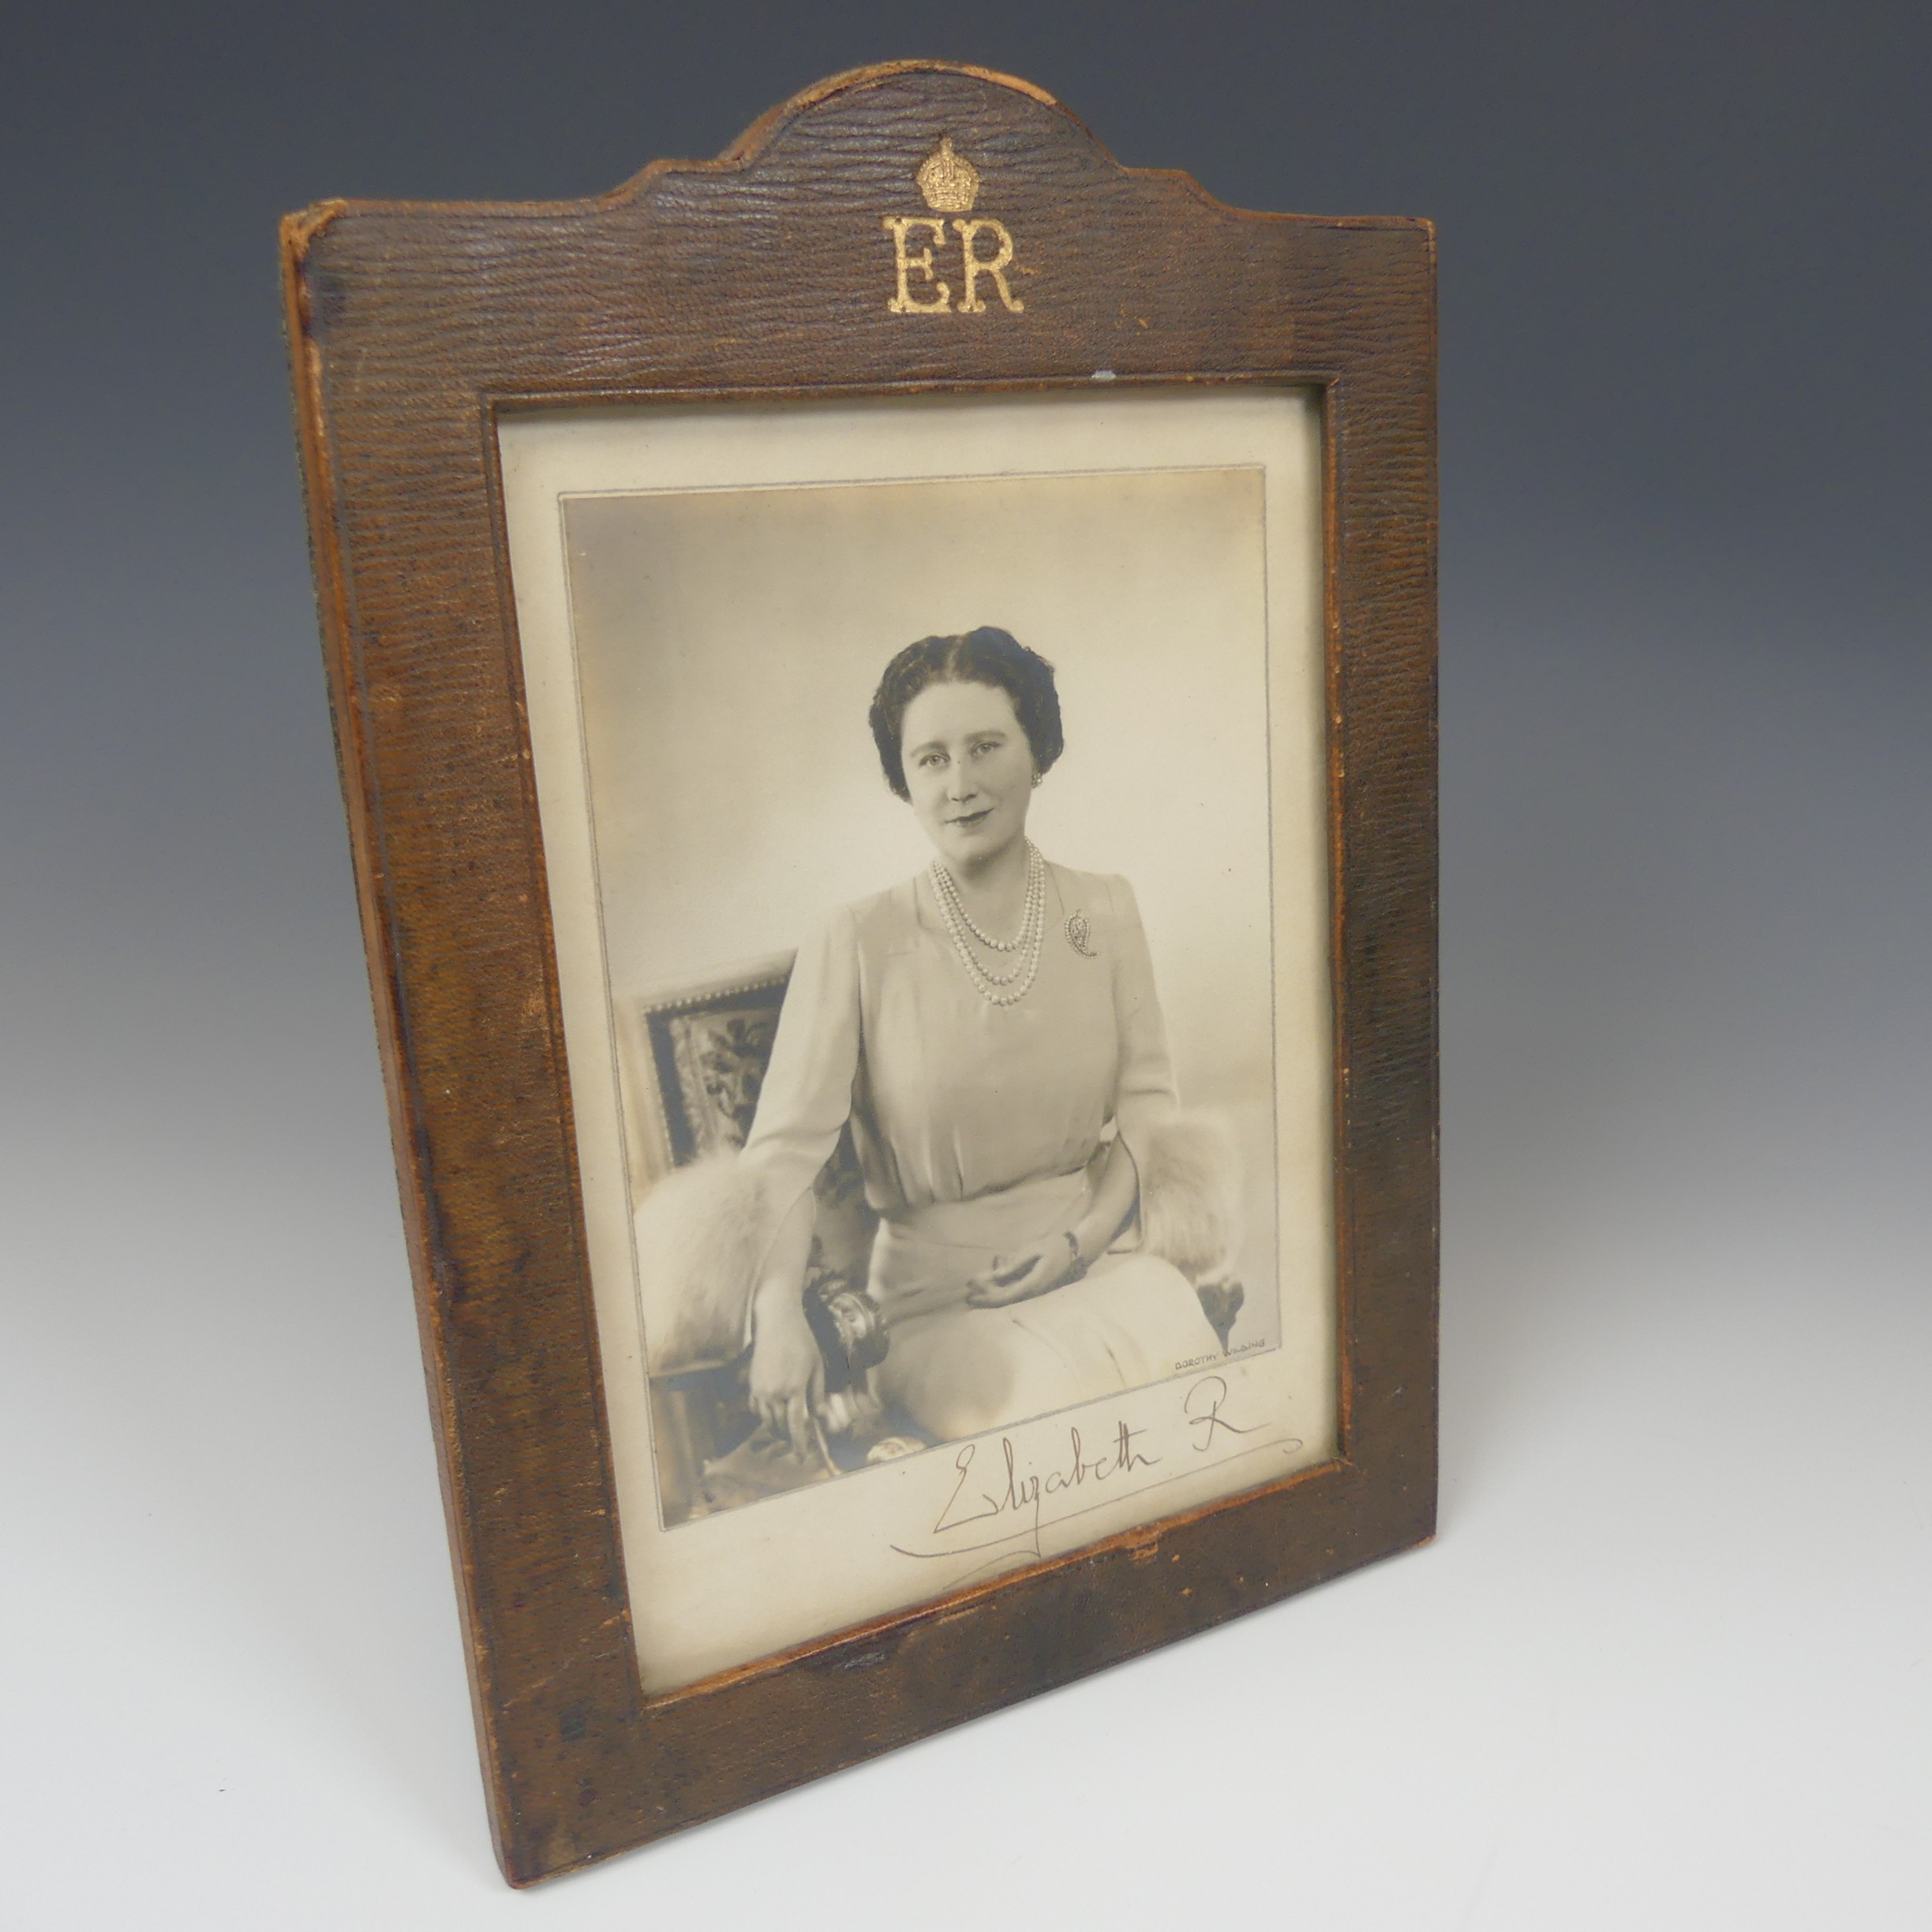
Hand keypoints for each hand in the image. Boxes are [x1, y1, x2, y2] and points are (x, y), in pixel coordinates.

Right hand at [747, 1293, 825, 1456]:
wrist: (776, 1322)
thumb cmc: (802, 1342)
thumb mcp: (816, 1366)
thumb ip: (817, 1394)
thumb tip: (820, 1417)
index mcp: (794, 1387)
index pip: (796, 1424)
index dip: (799, 1444)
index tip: (802, 1457)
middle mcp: (775, 1392)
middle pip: (781, 1426)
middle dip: (789, 1437)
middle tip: (797, 1444)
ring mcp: (760, 1389)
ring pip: (767, 1421)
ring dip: (777, 1429)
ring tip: (787, 1431)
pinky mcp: (752, 1384)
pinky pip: (756, 1410)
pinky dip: (765, 1417)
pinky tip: (774, 1415)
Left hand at [965, 1234, 1081, 1307]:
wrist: (1076, 1250)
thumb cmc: (1054, 1247)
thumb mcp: (1033, 1250)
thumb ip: (1015, 1263)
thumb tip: (996, 1274)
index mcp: (1032, 1284)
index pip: (1005, 1296)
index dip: (986, 1296)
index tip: (971, 1292)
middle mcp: (1032, 1292)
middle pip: (1004, 1299)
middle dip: (985, 1296)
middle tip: (967, 1292)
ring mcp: (1034, 1291)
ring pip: (1009, 1296)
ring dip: (992, 1292)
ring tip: (975, 1285)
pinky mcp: (1034, 1287)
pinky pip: (1014, 1290)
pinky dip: (1001, 1286)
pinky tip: (992, 1277)